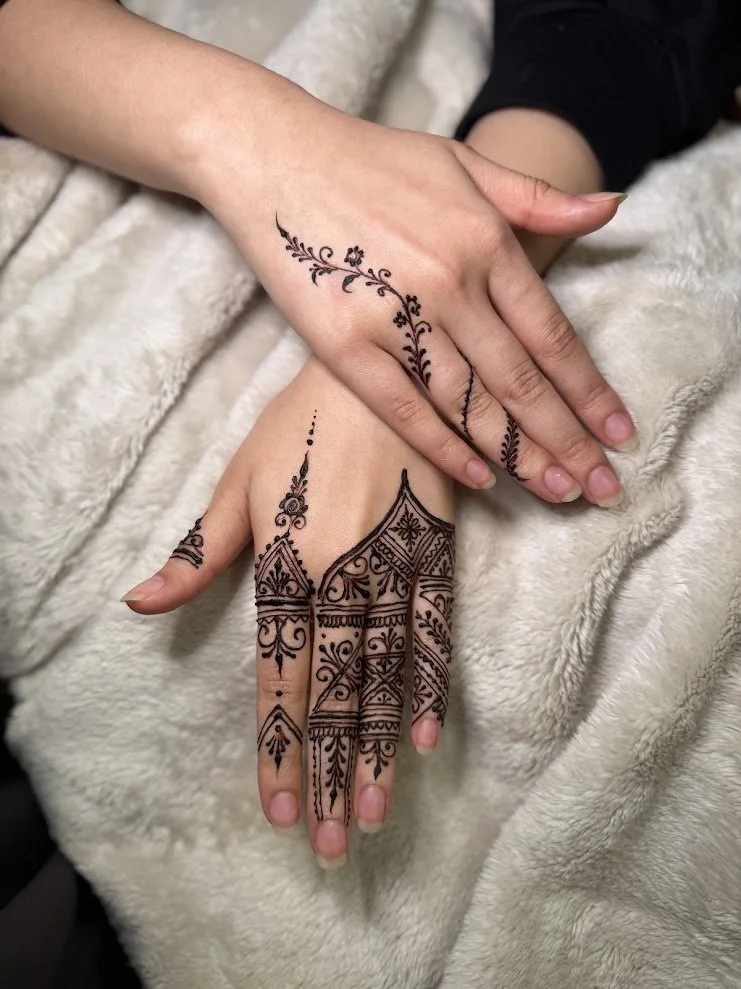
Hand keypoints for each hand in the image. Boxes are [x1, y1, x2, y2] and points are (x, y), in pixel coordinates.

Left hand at [122, 358, 454, 867]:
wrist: (381, 361)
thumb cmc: (301, 422)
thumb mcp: (238, 479)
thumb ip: (200, 551)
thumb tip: (138, 603)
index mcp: (285, 563)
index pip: (278, 674)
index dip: (276, 745)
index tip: (275, 809)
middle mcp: (340, 577)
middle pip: (332, 690)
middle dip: (326, 770)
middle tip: (329, 844)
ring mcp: (395, 566)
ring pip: (383, 674)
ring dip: (373, 746)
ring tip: (370, 810)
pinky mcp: (438, 551)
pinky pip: (438, 628)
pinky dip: (433, 682)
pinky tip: (424, 735)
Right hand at [191, 92, 635, 506]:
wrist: (274, 156)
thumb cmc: (372, 160)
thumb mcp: (463, 161)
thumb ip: (536, 197)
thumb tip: (610, 208)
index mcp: (484, 240)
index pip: (552, 335)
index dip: (589, 390)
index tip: (618, 433)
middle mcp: (448, 282)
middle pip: (520, 380)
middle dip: (567, 439)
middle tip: (602, 486)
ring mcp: (394, 316)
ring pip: (470, 402)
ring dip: (519, 454)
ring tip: (558, 492)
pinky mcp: (342, 343)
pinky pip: (403, 408)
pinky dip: (443, 446)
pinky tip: (480, 478)